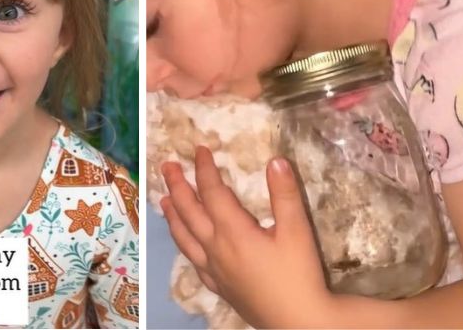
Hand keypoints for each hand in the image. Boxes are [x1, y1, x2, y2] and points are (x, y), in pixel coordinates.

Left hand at [161, 146, 333, 327]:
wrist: (298, 322)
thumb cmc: (299, 275)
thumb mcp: (297, 231)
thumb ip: (285, 194)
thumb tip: (276, 160)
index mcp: (233, 231)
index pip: (212, 192)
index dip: (204, 168)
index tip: (199, 149)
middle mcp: (216, 248)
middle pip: (189, 211)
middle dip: (177, 186)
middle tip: (167, 165)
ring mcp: (214, 269)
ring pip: (184, 237)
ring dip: (172, 215)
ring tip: (162, 200)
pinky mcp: (219, 286)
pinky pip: (193, 261)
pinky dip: (183, 245)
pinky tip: (185, 243)